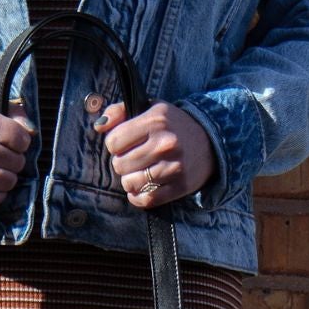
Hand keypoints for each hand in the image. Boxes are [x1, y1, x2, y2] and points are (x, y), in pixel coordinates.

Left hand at [92, 99, 216, 207]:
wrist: (210, 141)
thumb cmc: (172, 125)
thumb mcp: (149, 108)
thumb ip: (120, 111)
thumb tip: (99, 127)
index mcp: (156, 120)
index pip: (113, 141)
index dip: (114, 145)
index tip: (124, 144)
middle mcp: (165, 143)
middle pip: (119, 164)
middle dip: (121, 163)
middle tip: (133, 159)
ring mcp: (174, 166)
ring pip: (130, 183)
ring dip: (129, 181)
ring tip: (138, 173)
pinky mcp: (180, 186)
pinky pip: (146, 200)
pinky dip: (138, 197)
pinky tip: (140, 190)